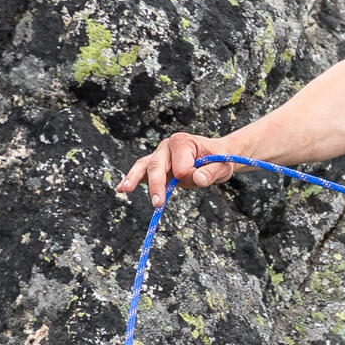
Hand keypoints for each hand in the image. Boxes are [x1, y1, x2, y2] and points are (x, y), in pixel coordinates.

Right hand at [116, 132, 230, 207]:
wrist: (216, 156)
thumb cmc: (219, 159)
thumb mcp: (222, 166)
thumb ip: (211, 173)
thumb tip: (198, 179)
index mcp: (183, 142)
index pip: (181, 166)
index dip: (190, 175)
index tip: (200, 178)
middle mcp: (167, 146)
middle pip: (157, 165)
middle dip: (157, 184)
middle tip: (158, 203)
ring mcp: (159, 155)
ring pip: (144, 166)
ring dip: (134, 179)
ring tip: (124, 189)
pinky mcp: (156, 166)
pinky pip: (142, 172)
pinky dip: (132, 180)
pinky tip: (121, 188)